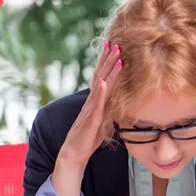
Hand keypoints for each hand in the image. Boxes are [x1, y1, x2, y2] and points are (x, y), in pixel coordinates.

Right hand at [58, 42, 121, 168]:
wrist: (73, 153)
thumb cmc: (88, 139)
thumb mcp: (103, 121)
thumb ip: (109, 109)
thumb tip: (121, 102)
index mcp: (95, 101)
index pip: (101, 77)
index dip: (107, 62)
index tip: (114, 47)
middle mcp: (91, 101)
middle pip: (100, 75)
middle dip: (108, 59)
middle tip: (116, 42)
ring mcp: (90, 109)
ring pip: (100, 85)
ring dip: (108, 70)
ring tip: (116, 55)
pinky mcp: (90, 119)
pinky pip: (96, 104)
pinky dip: (100, 92)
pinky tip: (104, 82)